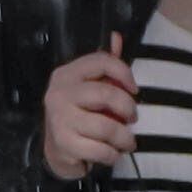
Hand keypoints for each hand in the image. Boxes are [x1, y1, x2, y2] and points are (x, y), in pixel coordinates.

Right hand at [44, 39, 136, 178]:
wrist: (56, 148)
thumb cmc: (80, 112)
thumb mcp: (91, 86)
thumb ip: (105, 65)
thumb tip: (116, 37)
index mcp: (67, 74)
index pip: (101, 62)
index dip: (124, 73)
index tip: (135, 89)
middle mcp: (59, 93)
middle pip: (106, 94)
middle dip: (127, 108)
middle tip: (133, 118)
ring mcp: (59, 119)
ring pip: (105, 126)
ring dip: (124, 137)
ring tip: (128, 142)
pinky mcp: (63, 143)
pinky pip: (99, 149)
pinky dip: (112, 154)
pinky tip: (113, 154)